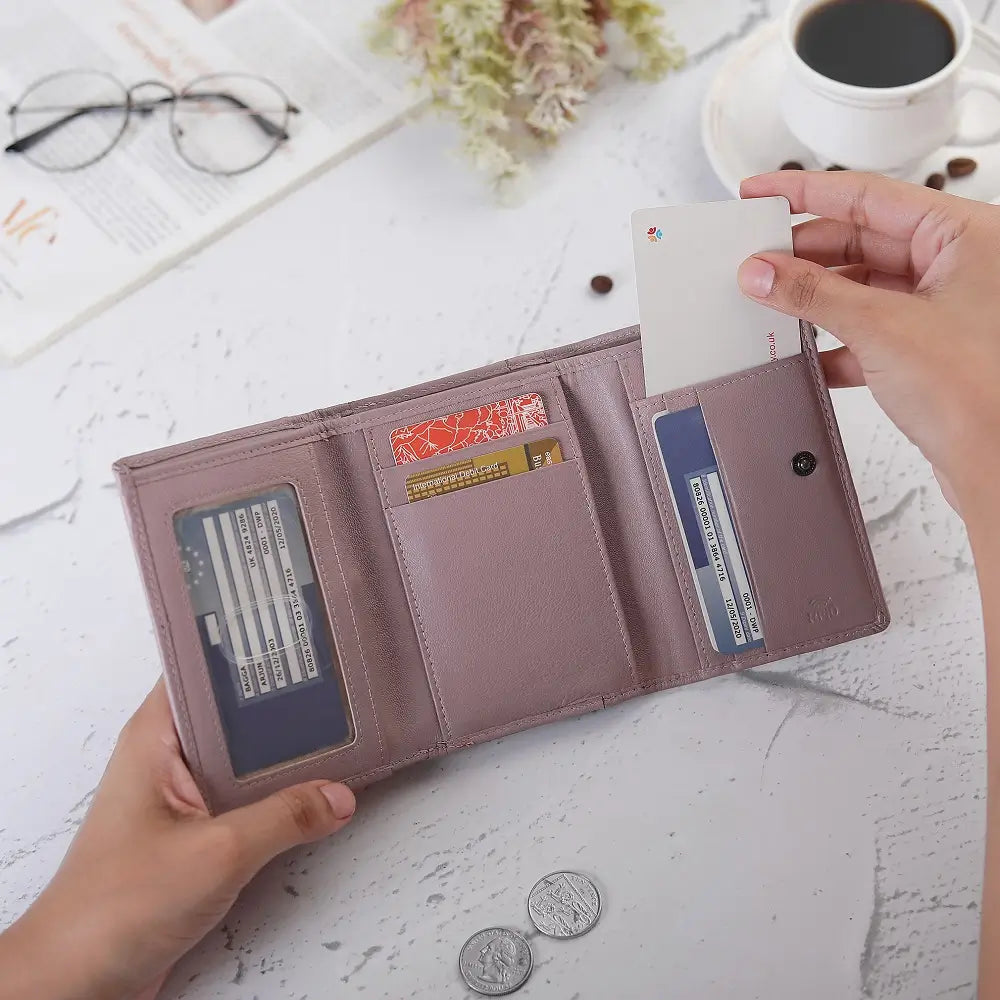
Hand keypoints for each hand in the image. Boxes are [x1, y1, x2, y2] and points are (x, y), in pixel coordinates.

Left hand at [0, 681, 355, 999]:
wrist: (79, 982)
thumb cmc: (113, 911)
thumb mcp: (217, 853)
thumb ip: (284, 819)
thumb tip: (337, 795)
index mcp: (156, 738)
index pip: (206, 671)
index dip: (252, 655)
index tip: (300, 645)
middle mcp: (167, 759)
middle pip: (234, 714)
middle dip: (282, 708)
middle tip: (335, 690)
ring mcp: (180, 797)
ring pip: (243, 759)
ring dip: (283, 758)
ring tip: (335, 738)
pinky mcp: (194, 833)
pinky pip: (244, 799)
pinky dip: (275, 796)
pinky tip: (310, 795)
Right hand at [736, 171, 999, 513]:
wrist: (997, 466)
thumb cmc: (983, 394)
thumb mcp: (881, 328)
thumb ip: (813, 293)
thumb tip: (765, 272)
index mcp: (967, 235)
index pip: (869, 195)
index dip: (806, 192)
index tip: (763, 193)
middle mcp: (962, 265)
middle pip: (863, 240)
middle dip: (804, 255)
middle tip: (756, 261)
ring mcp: (946, 308)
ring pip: (863, 287)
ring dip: (817, 300)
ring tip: (774, 305)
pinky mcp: (930, 348)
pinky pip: (869, 328)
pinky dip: (835, 338)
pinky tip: (808, 350)